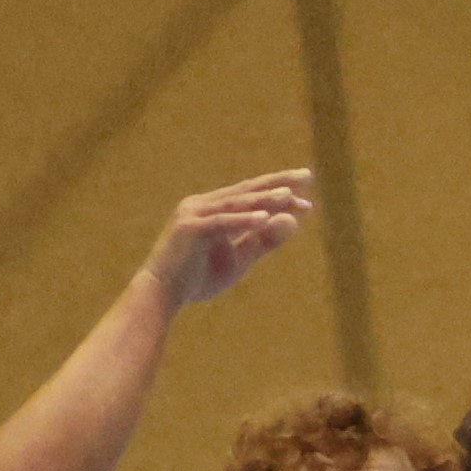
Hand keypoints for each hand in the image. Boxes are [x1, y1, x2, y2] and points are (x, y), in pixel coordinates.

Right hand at [141, 169, 318, 311]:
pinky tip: (264, 218)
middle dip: (277, 183)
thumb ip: (265, 240)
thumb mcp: (240, 258)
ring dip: (263, 198)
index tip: (307, 201)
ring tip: (288, 195)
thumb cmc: (199, 276)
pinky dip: (242, 220)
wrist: (163, 295)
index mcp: (214, 208)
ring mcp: (193, 214)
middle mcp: (202, 204)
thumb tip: (293, 220)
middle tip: (306, 175)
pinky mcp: (188, 229)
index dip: (280, 193)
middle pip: (246, 190)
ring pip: (235, 203)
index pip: (252, 196)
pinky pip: (221, 222)